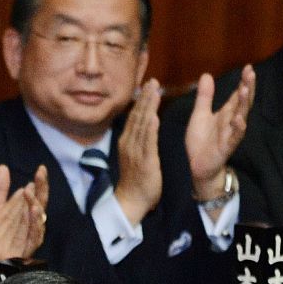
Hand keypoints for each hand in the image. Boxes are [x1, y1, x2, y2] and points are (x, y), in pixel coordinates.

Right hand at [114, 81, 162, 225]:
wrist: (130, 201)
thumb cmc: (136, 181)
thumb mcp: (135, 156)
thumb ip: (139, 140)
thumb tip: (146, 125)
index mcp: (127, 142)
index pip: (135, 117)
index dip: (142, 100)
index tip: (149, 85)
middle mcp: (129, 144)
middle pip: (137, 117)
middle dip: (145, 98)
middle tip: (153, 81)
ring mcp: (135, 152)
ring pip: (142, 125)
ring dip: (148, 108)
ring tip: (155, 91)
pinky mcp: (144, 162)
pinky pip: (147, 143)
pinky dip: (150, 129)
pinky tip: (154, 117)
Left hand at [186, 67, 254, 197]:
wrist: (197, 165)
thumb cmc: (201, 140)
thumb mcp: (200, 114)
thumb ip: (204, 97)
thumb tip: (206, 75)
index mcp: (226, 112)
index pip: (237, 94)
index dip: (243, 82)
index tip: (248, 67)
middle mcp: (231, 121)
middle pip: (242, 102)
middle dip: (247, 88)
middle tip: (251, 73)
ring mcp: (231, 133)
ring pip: (241, 116)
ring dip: (243, 104)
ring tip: (245, 90)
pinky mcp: (227, 146)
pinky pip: (235, 137)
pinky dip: (238, 128)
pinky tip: (240, 119)